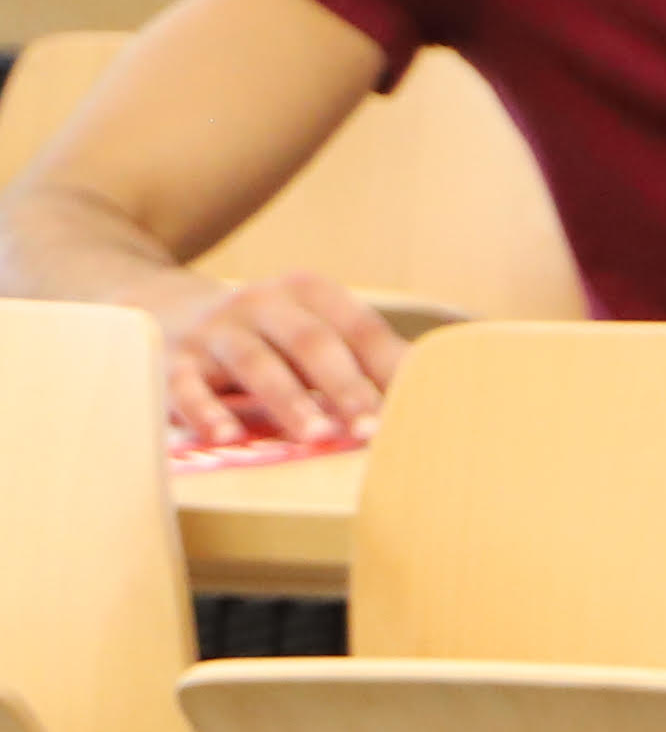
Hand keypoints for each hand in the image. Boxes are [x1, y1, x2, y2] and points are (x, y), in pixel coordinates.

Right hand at [164, 267, 402, 448]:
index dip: (391, 367)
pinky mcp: (175, 360)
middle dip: (347, 387)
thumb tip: (437, 396)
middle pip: (313, 343)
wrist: (163, 306)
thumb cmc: (267, 336)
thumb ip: (363, 358)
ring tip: (318, 436)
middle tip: (374, 430)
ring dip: (290, 402)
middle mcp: (263, 303)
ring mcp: (217, 330)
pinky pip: (188, 386)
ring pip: (257, 364)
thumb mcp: (313, 331)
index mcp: (310, 293)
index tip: (420, 406)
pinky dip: (207, 412)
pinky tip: (226, 438)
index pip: (360, 329)